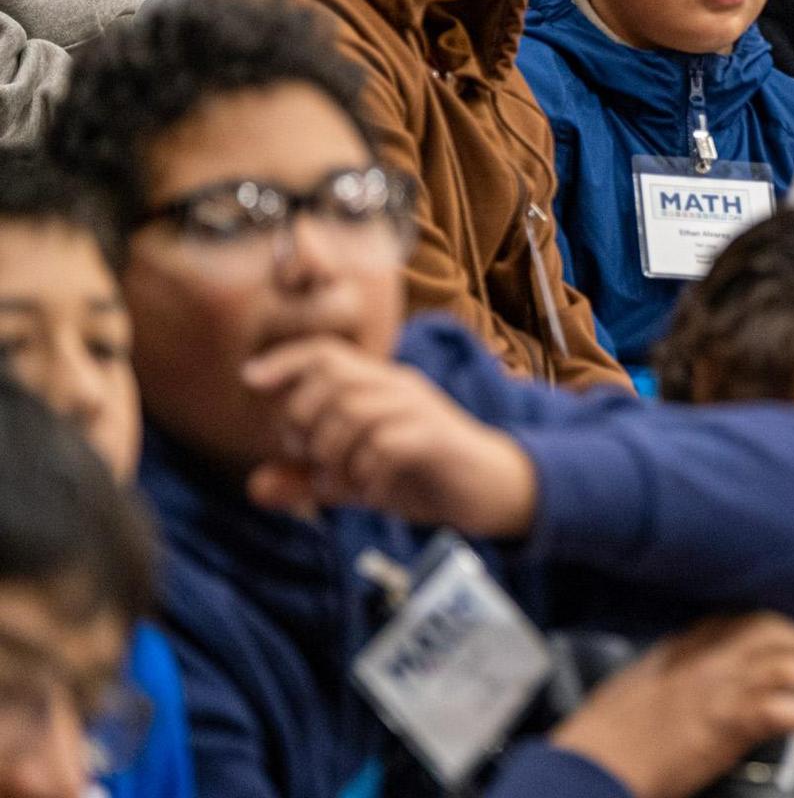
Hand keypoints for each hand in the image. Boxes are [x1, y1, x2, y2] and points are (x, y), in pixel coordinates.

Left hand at [242, 336, 537, 537]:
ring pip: (354, 411)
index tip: (250, 382)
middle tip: (308, 457)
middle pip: (333, 378)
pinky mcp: (435, 440)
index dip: (285, 361)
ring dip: (332, 453)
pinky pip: (384, 445)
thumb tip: (254, 487)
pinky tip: (370, 492)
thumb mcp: (357, 479)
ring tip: (339, 484)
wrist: (491, 490)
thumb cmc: (423, 476)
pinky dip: (365, 474)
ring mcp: (420, 410)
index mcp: (379, 386)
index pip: (326, 353)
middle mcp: (399, 387)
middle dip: (304, 419)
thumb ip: (309, 480)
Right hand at [551, 614, 793, 797]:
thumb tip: (695, 680)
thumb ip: (673, 672)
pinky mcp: (725, 722)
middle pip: (770, 632)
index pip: (738, 618)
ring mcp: (718, 687)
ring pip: (785, 665)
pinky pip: (780, 710)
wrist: (592, 763)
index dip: (770, 626)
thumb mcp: (639, 684)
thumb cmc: (607, 734)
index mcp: (683, 646)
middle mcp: (706, 658)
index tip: (785, 639)